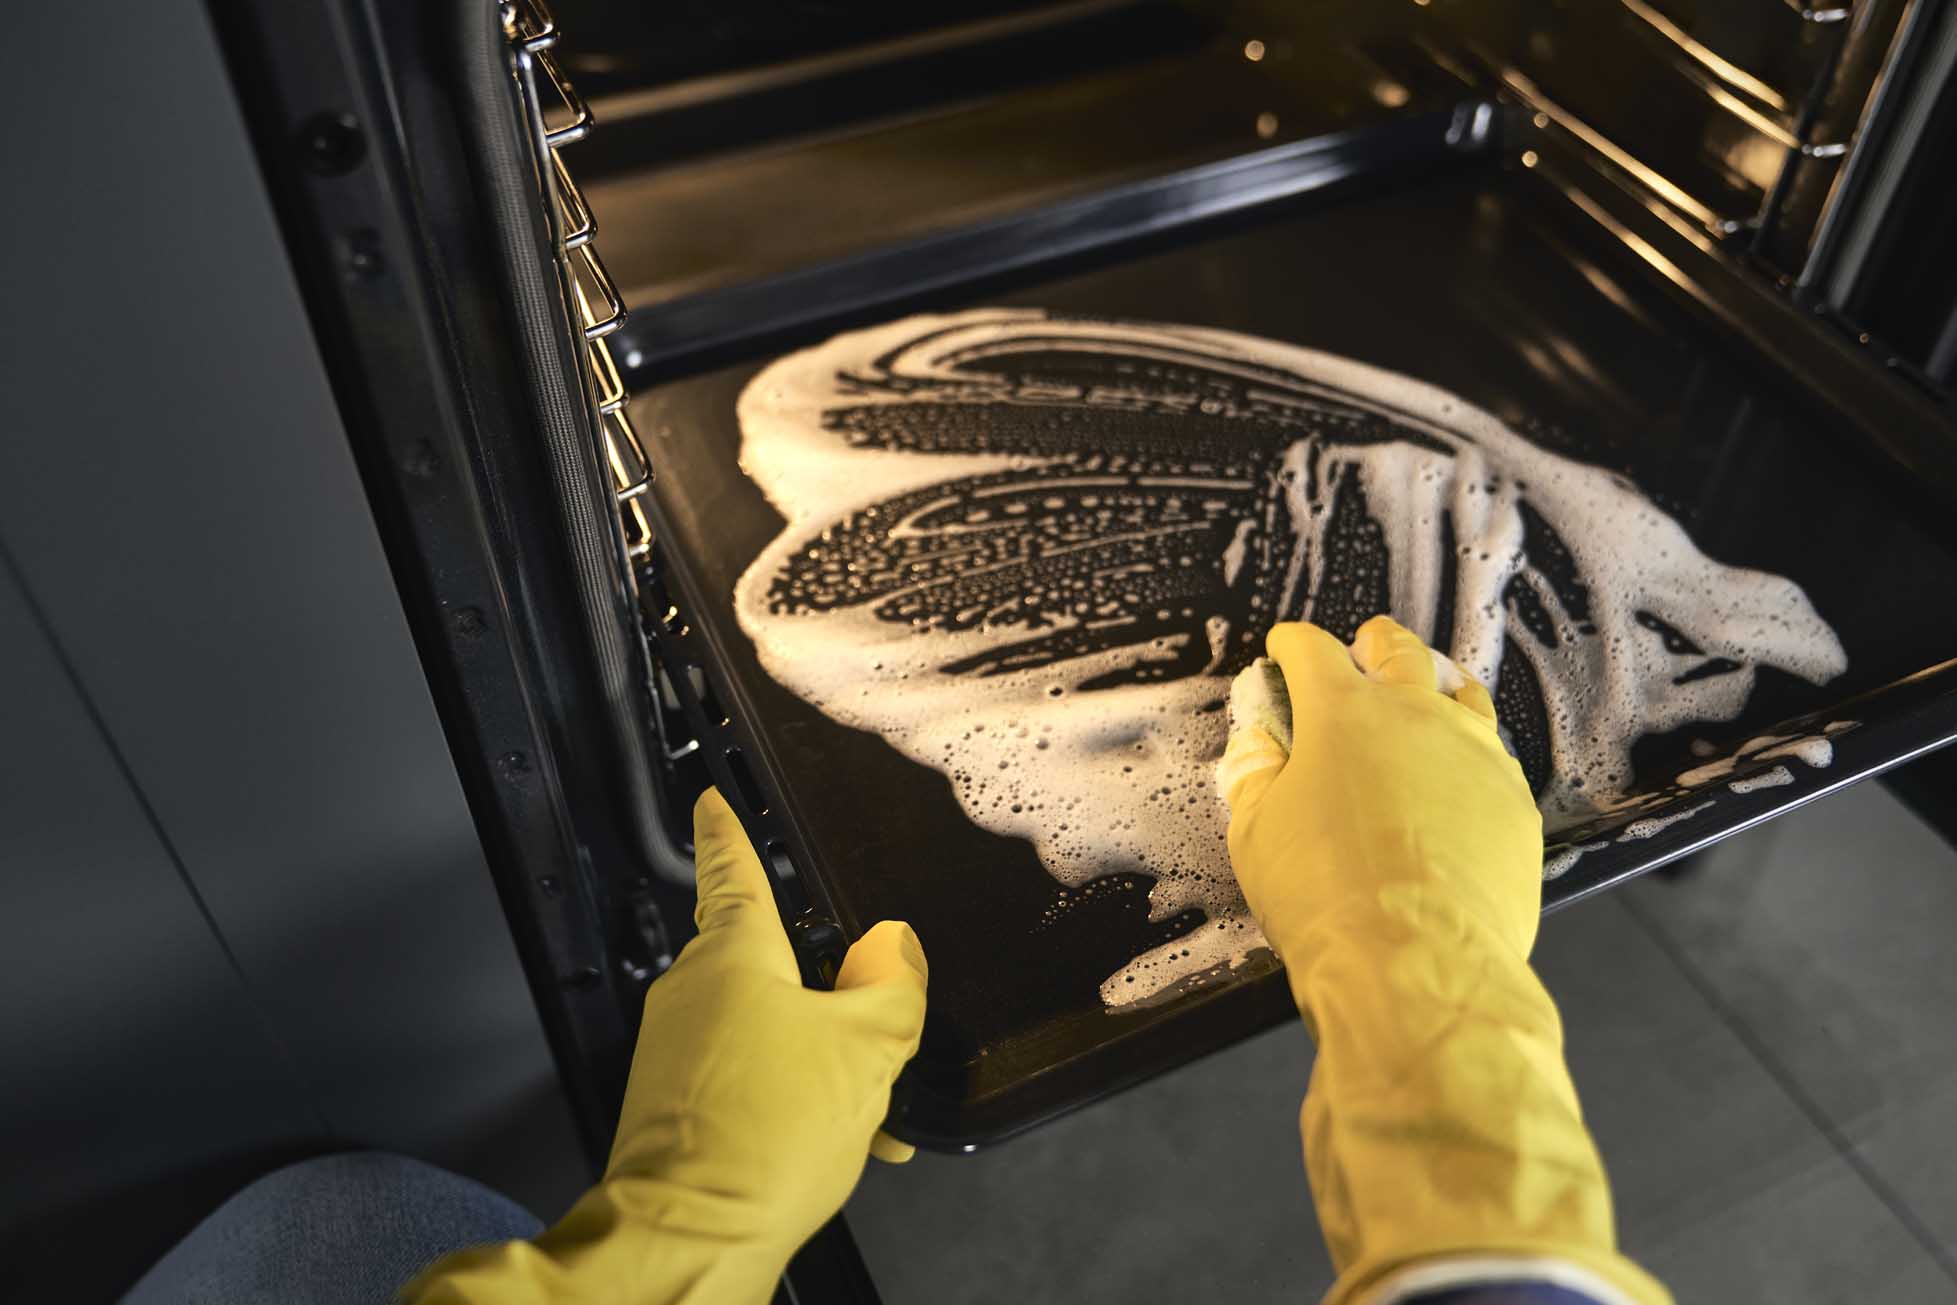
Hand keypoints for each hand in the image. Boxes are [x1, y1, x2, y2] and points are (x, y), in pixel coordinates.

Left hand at [402, 787, 925, 1304]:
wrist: (689, 1241)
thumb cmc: (763, 1139)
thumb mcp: (867, 1050)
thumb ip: (893, 984)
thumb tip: (892, 947)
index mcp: (733, 954)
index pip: (731, 866)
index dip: (728, 826)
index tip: (712, 797)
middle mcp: (693, 990)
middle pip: (769, 959)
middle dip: (827, 988)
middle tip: (874, 1021)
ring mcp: (679, 1049)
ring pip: (768, 1027)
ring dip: (823, 1058)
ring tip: (869, 1109)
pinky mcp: (676, 1104)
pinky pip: (749, 1078)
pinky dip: (798, 1099)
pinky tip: (846, 1142)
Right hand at [1221, 615, 1542, 974]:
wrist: (1415, 961)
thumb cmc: (1322, 896)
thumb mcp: (1255, 832)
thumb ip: (1256, 774)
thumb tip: (1259, 746)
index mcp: (1341, 712)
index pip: (1311, 651)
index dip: (1291, 646)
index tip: (1285, 649)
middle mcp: (1414, 714)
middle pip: (1398, 649)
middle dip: (1374, 642)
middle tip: (1364, 646)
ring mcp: (1475, 753)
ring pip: (1461, 692)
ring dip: (1435, 686)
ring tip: (1425, 696)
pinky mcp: (1513, 800)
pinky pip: (1493, 759)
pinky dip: (1468, 756)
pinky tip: (1457, 780)